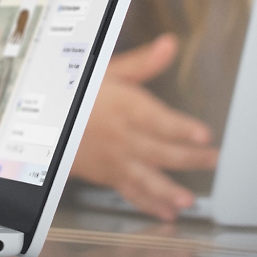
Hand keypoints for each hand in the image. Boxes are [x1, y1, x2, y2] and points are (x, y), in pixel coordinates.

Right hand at [71, 34, 218, 220]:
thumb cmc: (75, 92)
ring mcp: (115, 158)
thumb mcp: (105, 71)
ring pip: (145, 176)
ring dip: (167, 190)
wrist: (44, 120)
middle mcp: (120, 136)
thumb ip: (142, 62)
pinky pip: (130, 191)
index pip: (156, 119)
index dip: (181, 128)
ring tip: (187, 199)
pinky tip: (167, 211)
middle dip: (189, 158)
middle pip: (159, 150)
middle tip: (213, 160)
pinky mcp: (108, 174)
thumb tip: (169, 46)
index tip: (202, 134)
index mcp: (122, 107)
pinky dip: (148, 204)